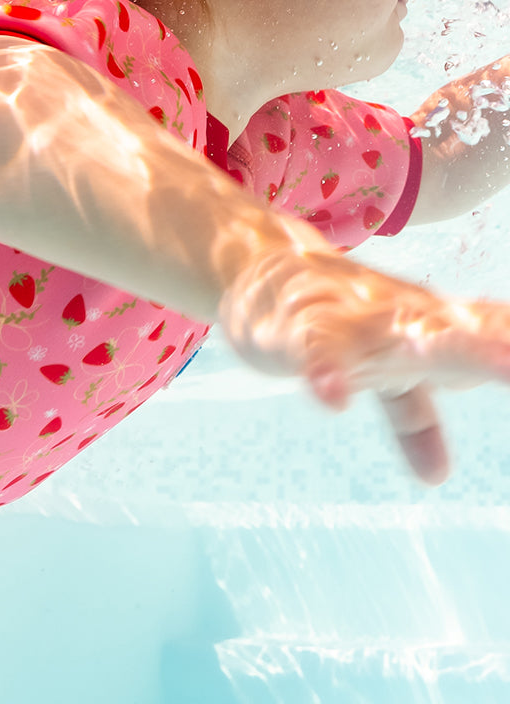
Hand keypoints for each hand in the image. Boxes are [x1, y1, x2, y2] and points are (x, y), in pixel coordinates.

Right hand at [218, 247, 509, 483]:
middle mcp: (402, 316)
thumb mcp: (376, 371)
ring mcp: (353, 320)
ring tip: (505, 367)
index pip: (498, 332)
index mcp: (430, 322)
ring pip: (404, 334)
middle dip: (509, 350)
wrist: (257, 267)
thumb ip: (411, 416)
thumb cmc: (330, 317)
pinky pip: (315, 352)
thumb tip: (435, 475)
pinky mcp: (299, 331)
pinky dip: (326, 371)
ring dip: (455, 349)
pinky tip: (333, 397)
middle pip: (468, 335)